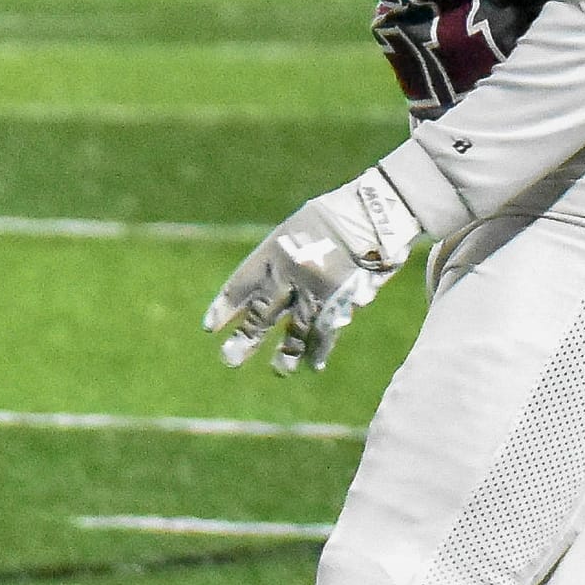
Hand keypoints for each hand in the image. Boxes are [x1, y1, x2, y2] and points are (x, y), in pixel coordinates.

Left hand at [204, 168, 420, 374]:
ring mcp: (314, 292)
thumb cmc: (337, 215)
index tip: (209, 327)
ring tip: (279, 370)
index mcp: (274, 251)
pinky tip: (313, 365)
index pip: (241, 285)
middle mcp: (288, 274)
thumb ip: (283, 256)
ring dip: (285, 353)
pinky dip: (319, 350)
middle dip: (246, 337)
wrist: (374, 214)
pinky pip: (325, 333)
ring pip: (294, 330)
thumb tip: (272, 287)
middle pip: (262, 313)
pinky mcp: (340, 303)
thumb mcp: (299, 227)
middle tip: (230, 359)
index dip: (225, 308)